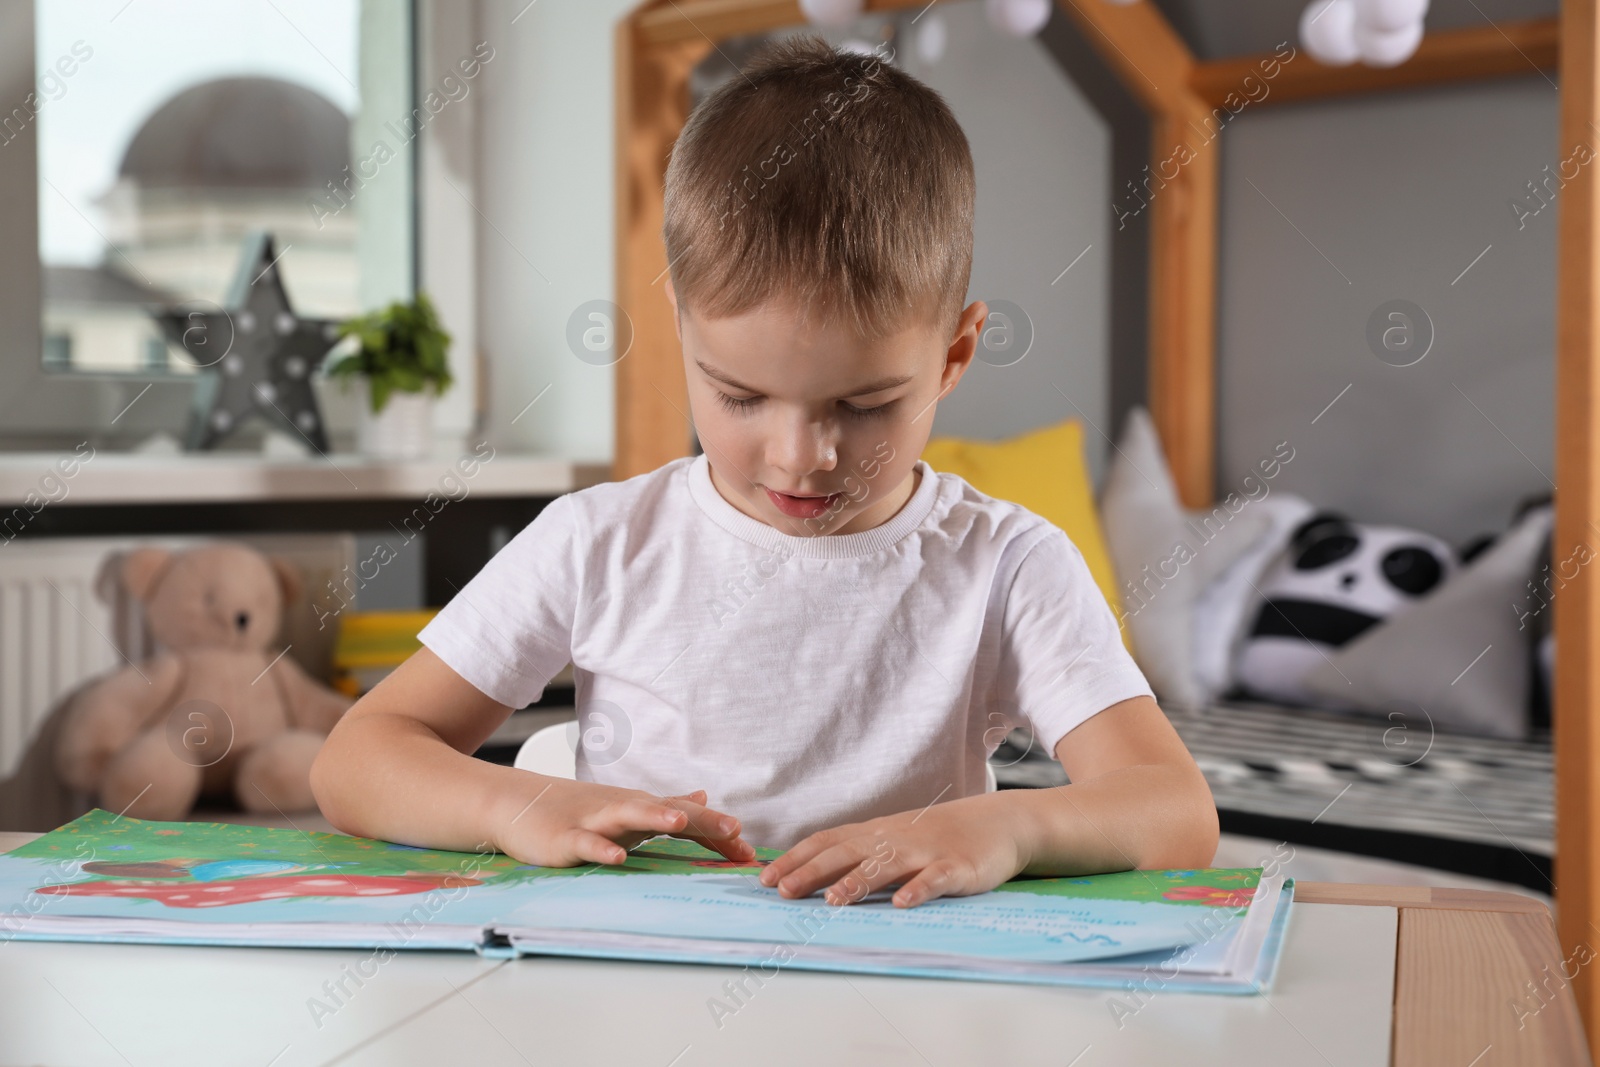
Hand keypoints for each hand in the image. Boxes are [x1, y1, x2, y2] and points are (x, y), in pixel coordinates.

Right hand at [493, 778, 756, 867]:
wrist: (517, 804)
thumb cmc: (577, 810)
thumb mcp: (627, 808)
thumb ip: (665, 806)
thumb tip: (703, 797)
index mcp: (640, 808)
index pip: (687, 818)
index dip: (717, 833)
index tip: (749, 852)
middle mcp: (623, 809)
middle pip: (668, 811)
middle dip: (701, 821)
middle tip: (734, 830)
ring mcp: (595, 821)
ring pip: (630, 815)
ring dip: (656, 815)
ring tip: (681, 819)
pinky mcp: (566, 838)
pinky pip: (587, 843)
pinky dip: (602, 848)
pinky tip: (618, 857)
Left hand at [757, 792, 1030, 907]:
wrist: (996, 823)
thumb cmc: (935, 837)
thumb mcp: (891, 840)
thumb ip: (856, 854)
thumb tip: (806, 874)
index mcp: (874, 834)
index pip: (826, 842)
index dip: (796, 859)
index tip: (764, 878)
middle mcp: (893, 840)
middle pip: (846, 854)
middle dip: (812, 872)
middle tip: (782, 891)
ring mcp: (925, 853)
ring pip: (885, 866)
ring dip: (857, 882)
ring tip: (832, 901)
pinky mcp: (956, 868)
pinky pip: (934, 880)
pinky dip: (918, 890)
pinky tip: (902, 904)